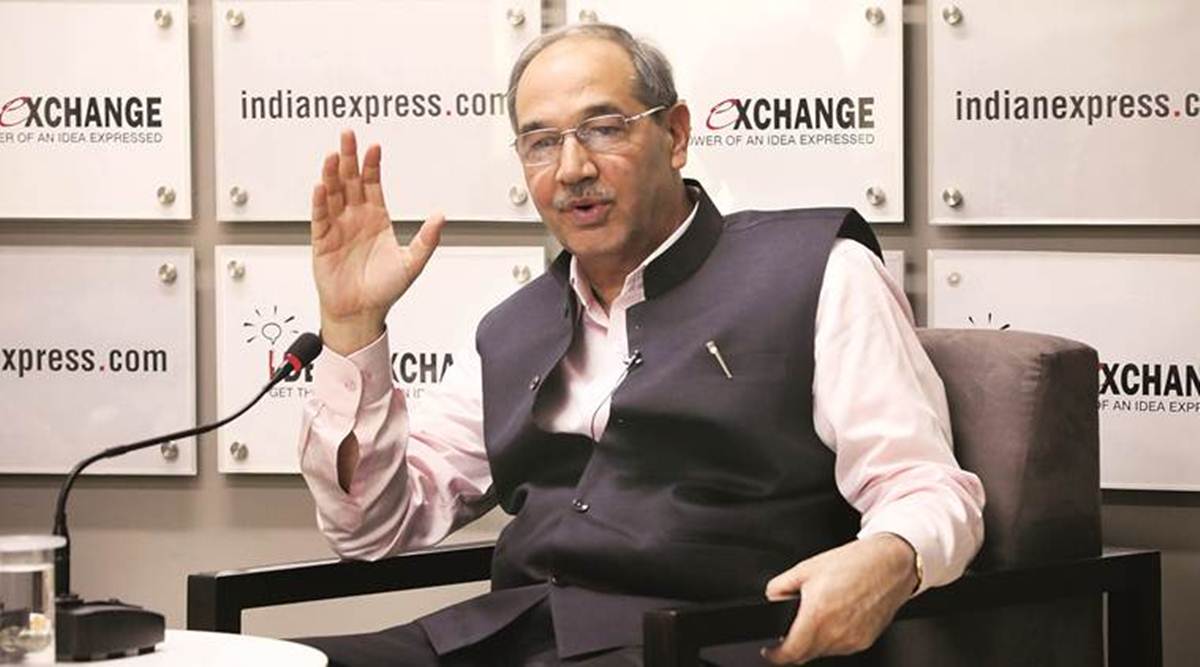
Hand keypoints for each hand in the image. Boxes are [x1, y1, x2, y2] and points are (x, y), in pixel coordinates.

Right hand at [311, 130, 446, 354]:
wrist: (362, 313)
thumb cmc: (385, 289)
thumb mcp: (413, 263)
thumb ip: (427, 239)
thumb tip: (442, 216)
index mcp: (377, 218)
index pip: (373, 184)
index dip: (373, 165)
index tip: (375, 147)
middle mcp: (355, 218)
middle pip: (350, 181)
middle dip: (349, 158)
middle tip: (348, 135)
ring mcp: (338, 227)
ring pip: (333, 194)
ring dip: (332, 174)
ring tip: (333, 155)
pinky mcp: (322, 242)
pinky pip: (320, 217)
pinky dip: (320, 202)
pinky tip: (321, 186)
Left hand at [761, 534, 917, 664]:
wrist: (891, 564)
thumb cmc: (854, 563)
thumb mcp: (806, 568)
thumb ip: (780, 587)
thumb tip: (771, 598)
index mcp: (818, 615)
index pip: (791, 653)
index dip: (776, 655)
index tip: (770, 651)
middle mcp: (836, 632)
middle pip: (805, 655)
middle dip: (793, 647)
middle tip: (791, 631)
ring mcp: (852, 640)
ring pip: (823, 653)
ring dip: (813, 643)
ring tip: (818, 617)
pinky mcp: (865, 641)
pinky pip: (841, 648)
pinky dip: (832, 640)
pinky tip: (835, 618)